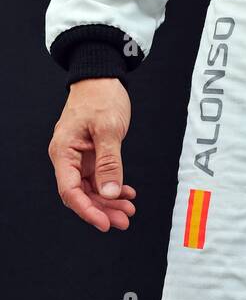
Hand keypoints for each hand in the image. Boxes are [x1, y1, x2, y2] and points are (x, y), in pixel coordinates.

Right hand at [48, 78, 135, 231]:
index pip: (71, 190)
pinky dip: (113, 186)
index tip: (104, 223)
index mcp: (64, 152)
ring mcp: (79, 157)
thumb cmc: (101, 96)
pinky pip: (99, 177)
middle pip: (81, 193)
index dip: (87, 210)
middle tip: (124, 219)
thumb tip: (110, 191)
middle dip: (102, 209)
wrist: (101, 77)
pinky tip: (126, 193)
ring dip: (109, 200)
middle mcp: (68, 157)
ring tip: (128, 209)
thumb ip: (109, 162)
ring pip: (91, 188)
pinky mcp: (90, 154)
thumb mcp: (108, 129)